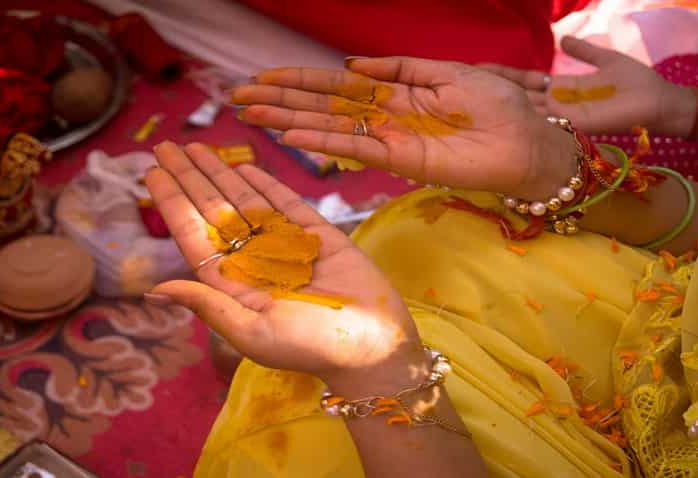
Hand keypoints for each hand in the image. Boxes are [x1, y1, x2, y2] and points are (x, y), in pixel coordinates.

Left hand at [144, 142, 422, 389]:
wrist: (373, 346)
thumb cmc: (309, 348)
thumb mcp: (250, 332)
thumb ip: (207, 305)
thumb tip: (154, 290)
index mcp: (233, 285)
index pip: (194, 236)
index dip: (173, 203)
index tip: (151, 173)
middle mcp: (254, 261)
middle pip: (213, 211)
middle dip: (189, 178)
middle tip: (165, 147)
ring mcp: (285, 246)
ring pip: (245, 201)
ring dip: (220, 173)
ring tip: (196, 147)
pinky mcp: (317, 236)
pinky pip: (286, 203)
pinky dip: (266, 183)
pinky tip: (244, 165)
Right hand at [231, 57, 576, 199]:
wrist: (529, 141)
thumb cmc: (498, 107)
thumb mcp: (448, 72)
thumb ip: (400, 67)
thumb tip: (352, 64)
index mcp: (395, 94)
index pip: (336, 85)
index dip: (299, 80)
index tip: (263, 76)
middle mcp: (384, 118)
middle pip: (322, 106)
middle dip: (280, 100)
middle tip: (238, 97)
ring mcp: (388, 140)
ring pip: (329, 125)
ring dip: (288, 119)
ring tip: (251, 114)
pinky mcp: (400, 160)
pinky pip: (355, 146)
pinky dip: (323, 140)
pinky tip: (292, 134)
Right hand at [481, 36, 695, 136]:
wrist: (657, 103)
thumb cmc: (635, 83)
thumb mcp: (604, 60)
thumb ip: (583, 52)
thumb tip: (563, 38)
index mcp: (559, 90)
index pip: (522, 83)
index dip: (501, 77)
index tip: (477, 70)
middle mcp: (553, 106)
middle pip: (515, 98)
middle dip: (491, 92)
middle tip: (460, 87)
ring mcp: (558, 118)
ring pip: (521, 110)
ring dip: (498, 107)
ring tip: (471, 101)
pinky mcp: (568, 124)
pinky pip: (540, 121)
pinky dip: (521, 116)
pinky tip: (498, 111)